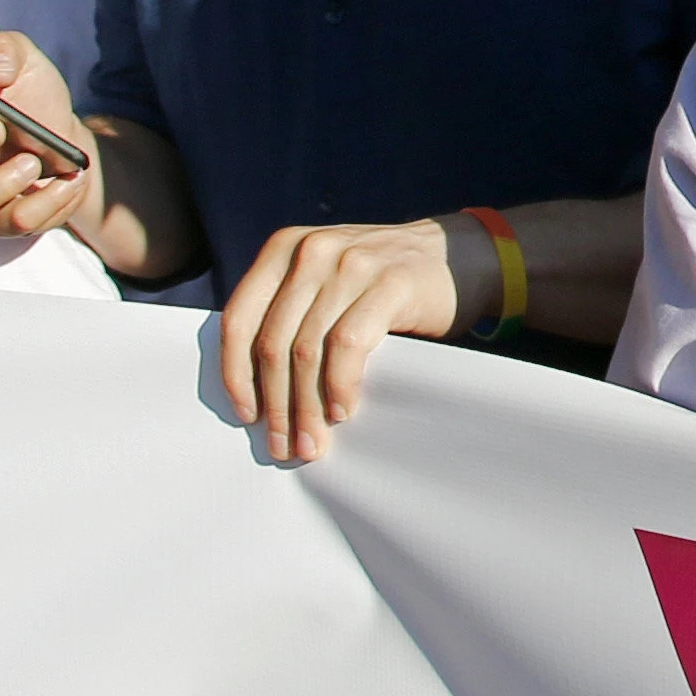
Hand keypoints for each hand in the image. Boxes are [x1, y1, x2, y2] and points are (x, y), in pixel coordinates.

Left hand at [218, 219, 458, 464]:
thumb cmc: (385, 282)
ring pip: (307, 350)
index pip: (238, 319)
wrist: (460, 255)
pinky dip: (340, 385)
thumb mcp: (326, 280)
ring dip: (306, 407)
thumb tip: (258, 392)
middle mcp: (311, 251)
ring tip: (313, 441)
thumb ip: (291, 312)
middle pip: (274, 342)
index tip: (246, 415)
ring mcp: (350, 264)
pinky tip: (343, 410)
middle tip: (283, 446)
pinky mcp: (389, 283)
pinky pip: (348, 345)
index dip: (236, 374)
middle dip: (276, 404)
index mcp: (284, 249)